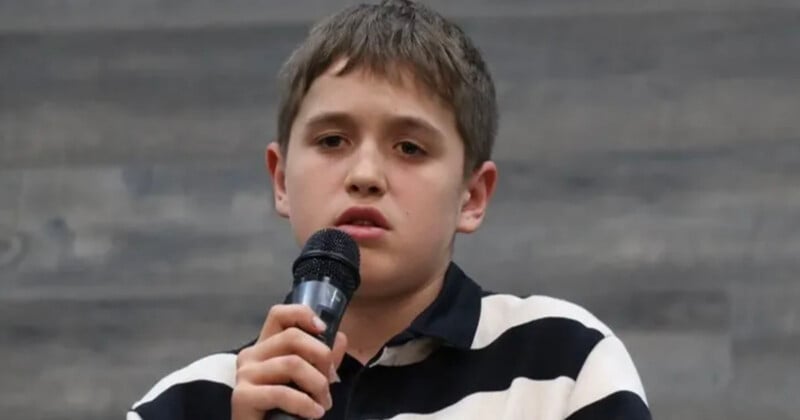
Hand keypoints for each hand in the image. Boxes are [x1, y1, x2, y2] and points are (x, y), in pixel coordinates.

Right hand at [231, 304, 347, 419]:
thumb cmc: (285, 408)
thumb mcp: (309, 380)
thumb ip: (322, 360)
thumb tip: (340, 338)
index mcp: (266, 346)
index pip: (279, 314)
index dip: (302, 314)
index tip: (323, 329)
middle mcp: (251, 355)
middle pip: (292, 336)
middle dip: (321, 357)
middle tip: (330, 381)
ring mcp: (245, 374)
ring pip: (292, 364)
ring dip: (317, 385)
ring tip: (323, 404)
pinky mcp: (242, 396)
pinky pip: (281, 392)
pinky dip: (305, 404)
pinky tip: (314, 413)